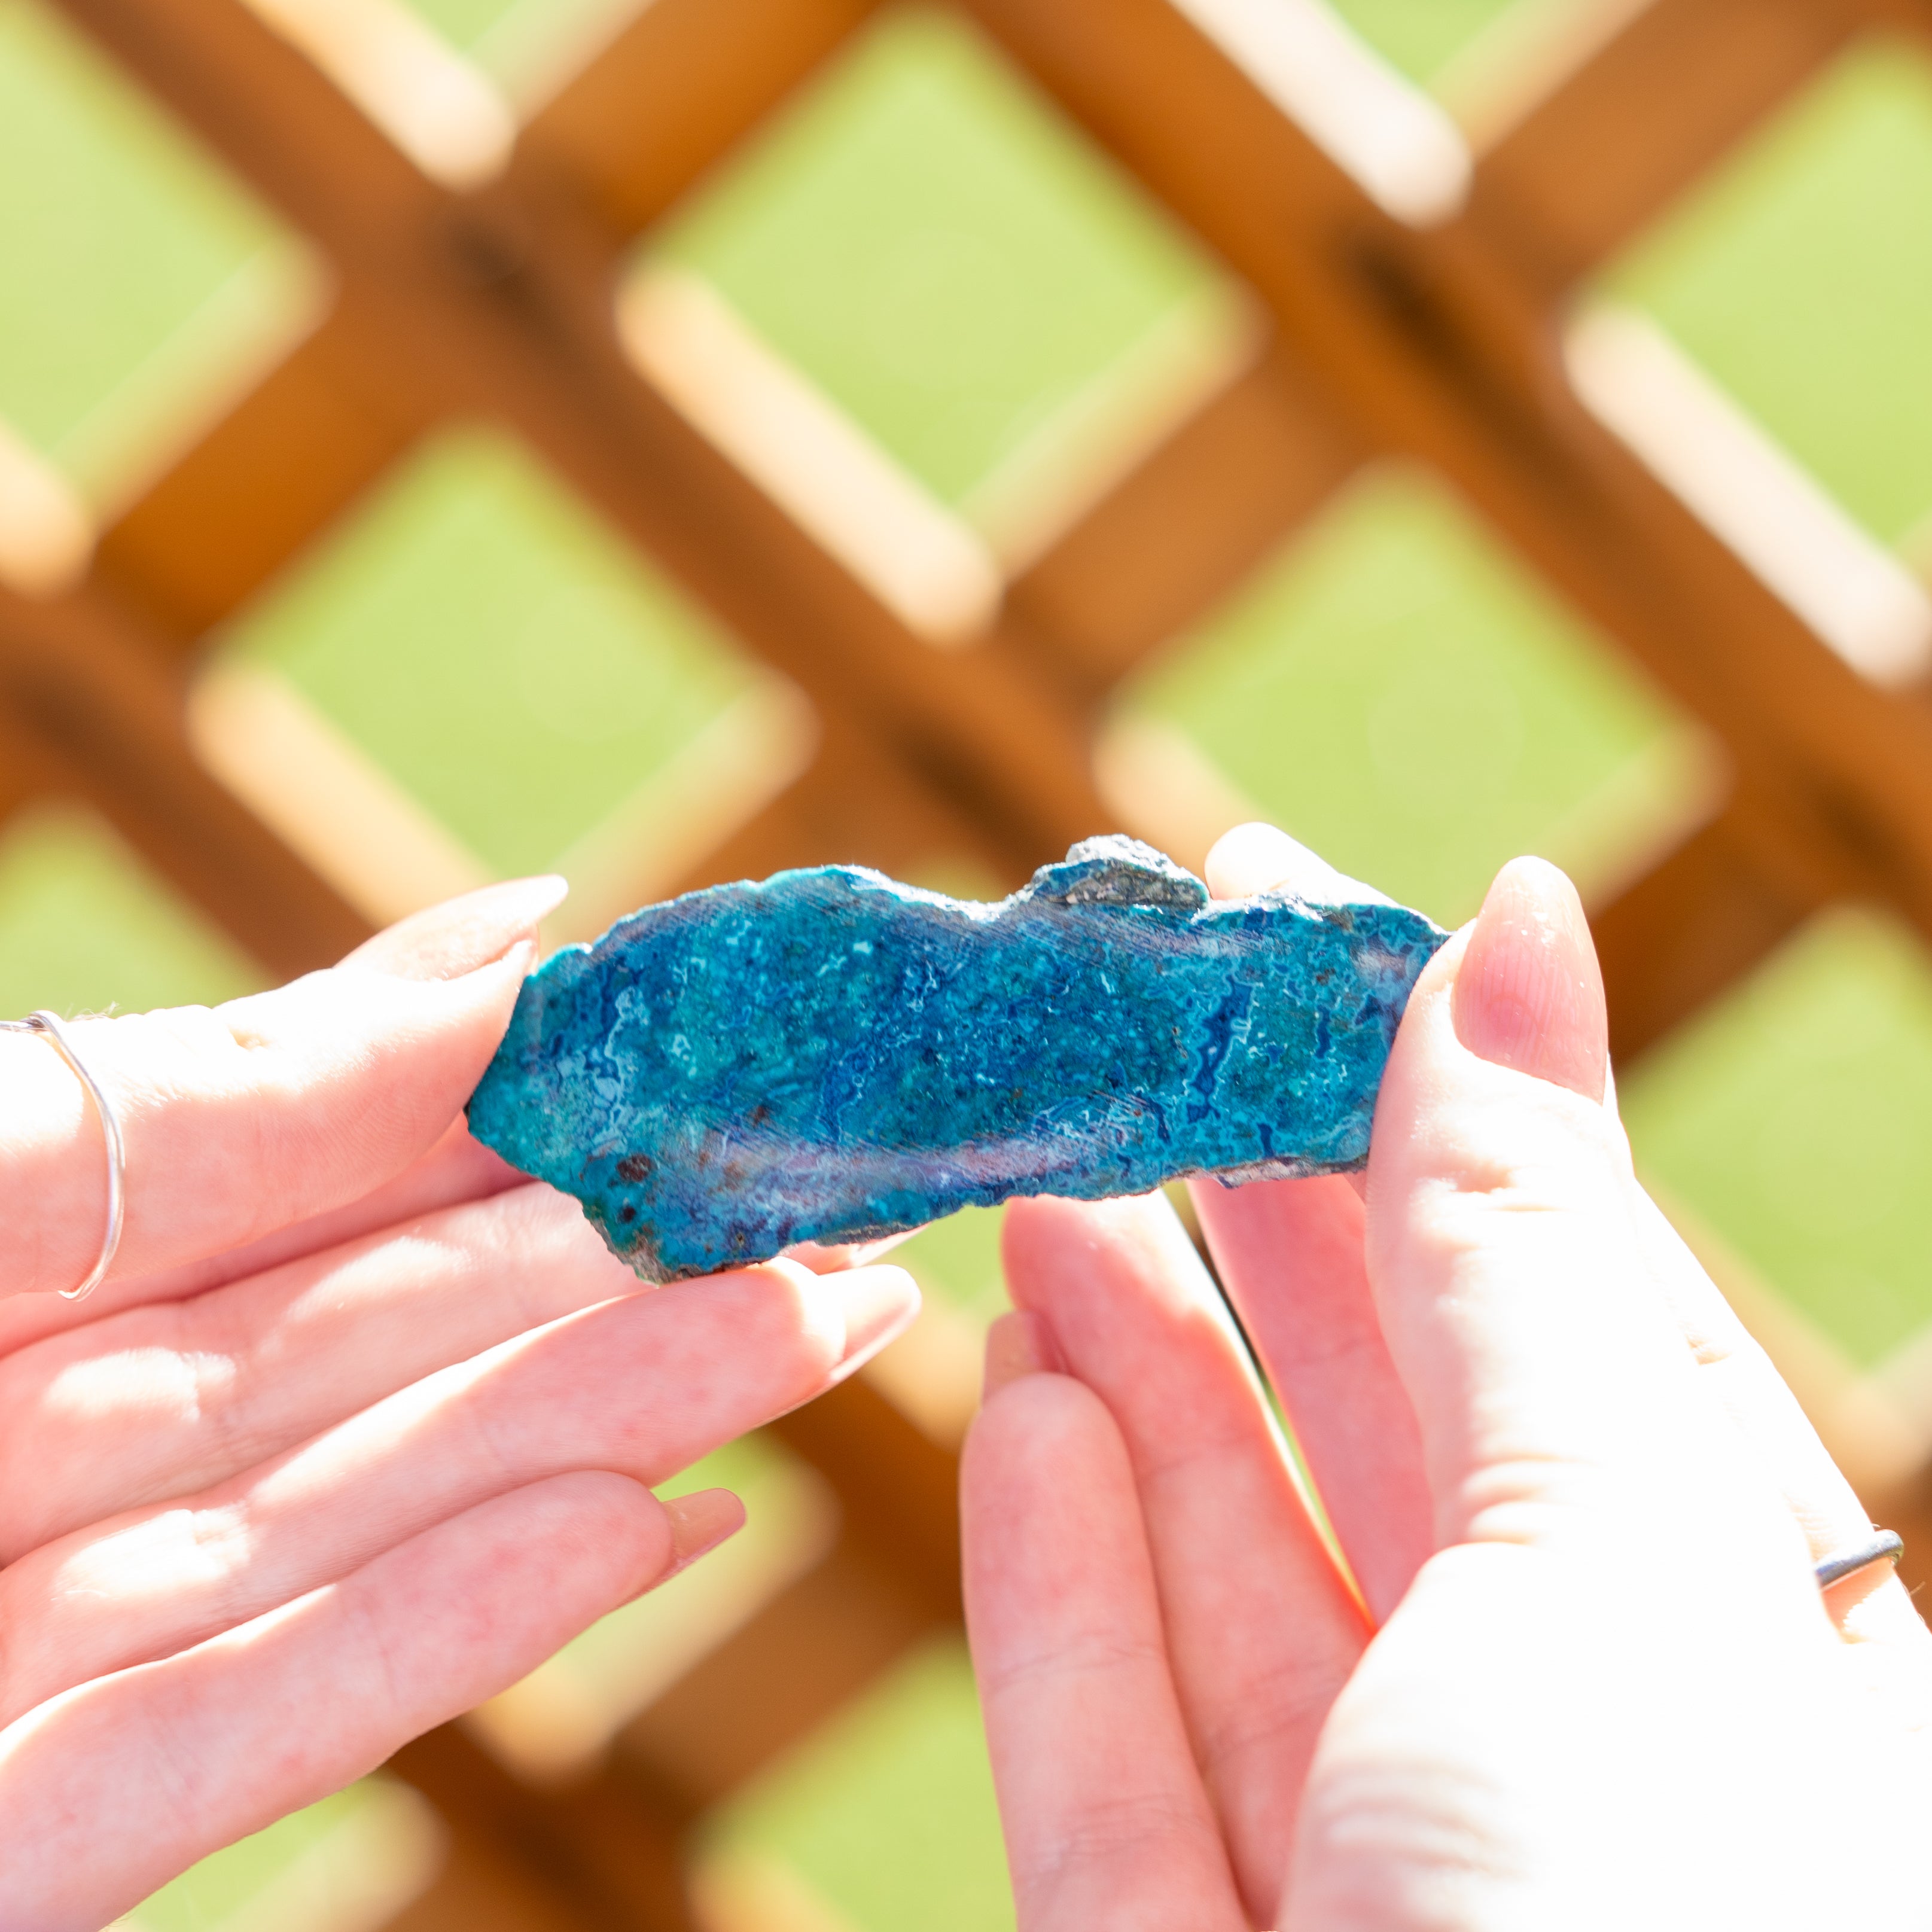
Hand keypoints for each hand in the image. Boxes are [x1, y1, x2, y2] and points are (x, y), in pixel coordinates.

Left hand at [0, 880, 916, 1931]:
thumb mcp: (6, 1155)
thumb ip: (257, 1088)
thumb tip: (529, 942)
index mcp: (31, 1261)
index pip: (347, 1194)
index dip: (564, 1147)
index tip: (760, 1099)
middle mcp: (44, 1445)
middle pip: (396, 1372)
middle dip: (636, 1305)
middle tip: (862, 1245)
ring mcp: (23, 1646)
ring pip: (361, 1532)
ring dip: (605, 1444)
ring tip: (819, 1352)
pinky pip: (221, 1743)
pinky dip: (438, 1643)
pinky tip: (646, 1537)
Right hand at [962, 827, 1931, 1929]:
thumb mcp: (1612, 1538)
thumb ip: (1519, 1241)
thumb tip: (1515, 924)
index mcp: (1726, 1644)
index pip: (1547, 1307)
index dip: (1418, 1109)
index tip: (1291, 933)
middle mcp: (1557, 1754)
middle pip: (1370, 1428)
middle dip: (1247, 1219)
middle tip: (1135, 1038)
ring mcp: (1368, 1881)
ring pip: (1226, 1573)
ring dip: (1133, 1369)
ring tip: (1052, 1194)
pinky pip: (1119, 1743)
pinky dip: (1061, 1565)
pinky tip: (1022, 1400)